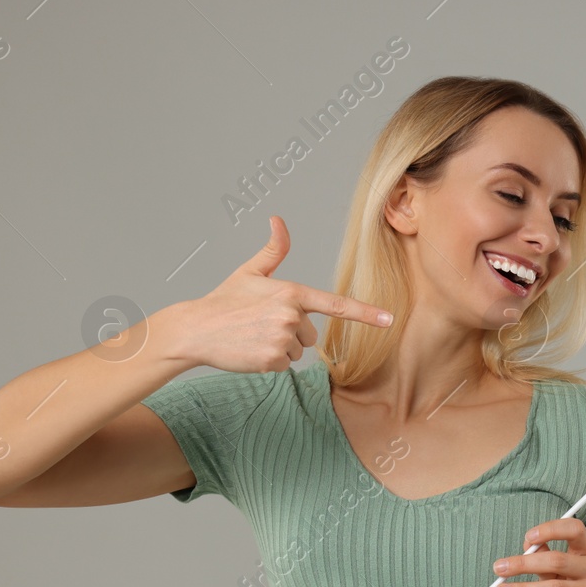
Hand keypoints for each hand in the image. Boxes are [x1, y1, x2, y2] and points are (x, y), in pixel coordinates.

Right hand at [172, 215, 393, 372]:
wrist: (196, 329)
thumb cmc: (224, 300)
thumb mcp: (249, 272)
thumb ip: (273, 250)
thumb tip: (278, 220)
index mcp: (291, 292)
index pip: (336, 304)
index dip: (365, 313)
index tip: (389, 320)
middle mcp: (291, 315)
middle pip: (311, 335)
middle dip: (291, 333)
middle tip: (260, 325)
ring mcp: (282, 338)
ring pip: (298, 351)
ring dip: (279, 347)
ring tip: (254, 336)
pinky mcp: (272, 360)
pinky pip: (285, 365)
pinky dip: (270, 361)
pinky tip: (251, 350)